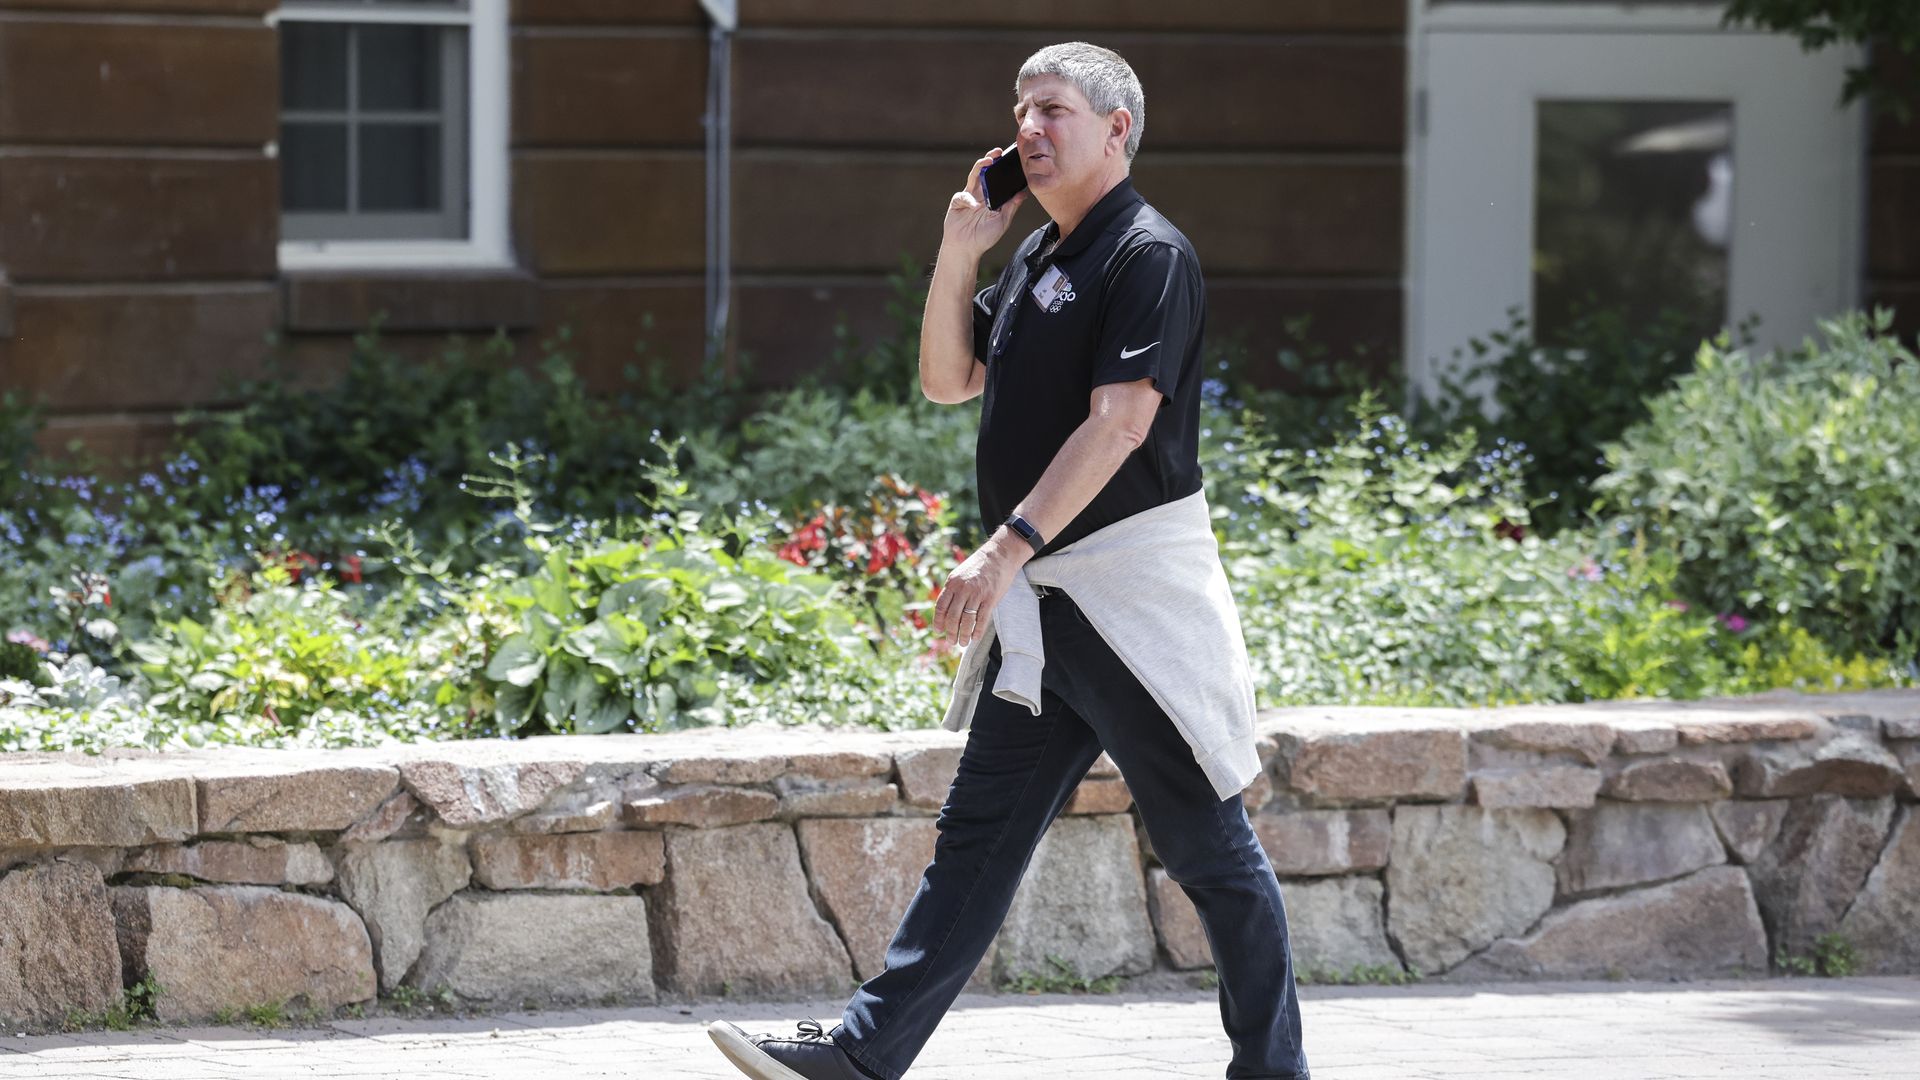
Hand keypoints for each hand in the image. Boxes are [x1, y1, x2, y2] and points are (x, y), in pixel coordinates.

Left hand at [932, 532, 1027, 646]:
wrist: (1000, 555)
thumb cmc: (979, 567)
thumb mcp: (960, 574)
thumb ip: (952, 590)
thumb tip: (944, 610)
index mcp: (952, 583)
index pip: (941, 606)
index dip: (938, 621)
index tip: (938, 631)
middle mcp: (963, 588)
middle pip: (952, 616)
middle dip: (950, 632)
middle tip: (951, 642)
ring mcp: (977, 593)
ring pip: (966, 620)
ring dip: (963, 635)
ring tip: (962, 643)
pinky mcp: (991, 598)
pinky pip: (982, 619)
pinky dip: (977, 631)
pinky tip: (975, 638)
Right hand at [943, 145, 1027, 259]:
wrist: (966, 249)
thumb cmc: (984, 237)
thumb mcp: (1003, 221)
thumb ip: (1011, 206)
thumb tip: (1024, 193)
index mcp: (992, 197)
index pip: (998, 178)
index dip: (1003, 168)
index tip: (1012, 158)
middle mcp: (981, 194)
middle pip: (985, 171)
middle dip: (991, 159)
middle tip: (999, 152)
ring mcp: (969, 196)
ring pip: (974, 175)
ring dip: (980, 166)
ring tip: (989, 160)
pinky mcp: (957, 202)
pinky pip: (963, 195)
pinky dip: (969, 199)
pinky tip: (974, 206)